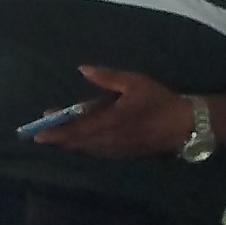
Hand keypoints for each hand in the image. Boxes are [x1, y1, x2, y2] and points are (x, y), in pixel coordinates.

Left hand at [32, 66, 191, 160]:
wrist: (187, 125)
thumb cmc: (160, 101)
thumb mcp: (135, 83)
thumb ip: (107, 78)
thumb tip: (83, 69)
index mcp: (112, 121)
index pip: (77, 130)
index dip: (56, 132)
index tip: (37, 132)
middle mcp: (111, 140)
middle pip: (77, 143)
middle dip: (58, 139)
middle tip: (40, 134)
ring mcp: (117, 150)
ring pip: (86, 150)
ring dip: (69, 144)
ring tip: (54, 136)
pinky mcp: (124, 155)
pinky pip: (97, 153)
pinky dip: (83, 148)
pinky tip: (77, 142)